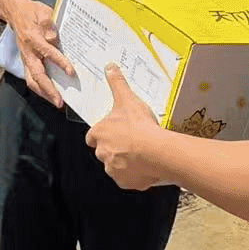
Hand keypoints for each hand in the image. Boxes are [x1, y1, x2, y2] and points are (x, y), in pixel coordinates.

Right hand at [10, 0, 72, 105]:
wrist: (14, 12)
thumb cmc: (31, 12)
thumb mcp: (42, 11)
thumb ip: (47, 22)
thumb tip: (53, 36)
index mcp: (33, 38)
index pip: (47, 52)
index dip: (60, 62)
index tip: (71, 72)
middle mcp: (28, 52)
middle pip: (37, 75)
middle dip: (49, 90)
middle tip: (60, 101)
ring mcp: (26, 58)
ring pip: (32, 80)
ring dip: (44, 93)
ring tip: (56, 102)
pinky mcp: (27, 61)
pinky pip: (31, 78)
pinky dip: (40, 89)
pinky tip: (50, 94)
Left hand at [85, 65, 166, 189]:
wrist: (156, 151)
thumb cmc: (139, 125)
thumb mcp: (127, 99)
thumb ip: (117, 83)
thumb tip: (109, 67)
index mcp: (99, 134)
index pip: (92, 137)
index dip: (102, 134)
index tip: (114, 132)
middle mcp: (101, 153)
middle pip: (104, 151)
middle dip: (115, 148)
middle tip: (132, 141)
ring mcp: (112, 169)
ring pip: (116, 166)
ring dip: (125, 161)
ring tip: (142, 153)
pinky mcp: (125, 182)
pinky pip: (128, 179)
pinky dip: (135, 174)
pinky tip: (146, 166)